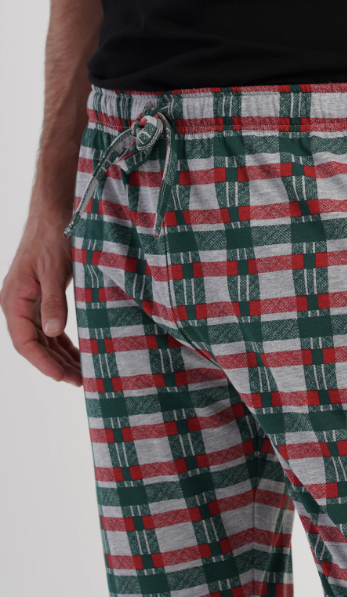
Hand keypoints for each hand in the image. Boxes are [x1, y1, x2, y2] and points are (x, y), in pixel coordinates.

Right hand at [0, 216, 81, 385]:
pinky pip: (51, 328)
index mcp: (14, 300)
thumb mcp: (55, 270)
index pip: (25, 341)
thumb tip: (54, 332)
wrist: (54, 214)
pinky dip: (64, 343)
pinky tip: (78, 355)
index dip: (42, 362)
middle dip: (57, 365)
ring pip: (44, 339)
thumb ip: (53, 302)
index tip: (61, 377)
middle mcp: (18, 305)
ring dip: (62, 357)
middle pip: (35, 345)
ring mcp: (29, 303)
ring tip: (82, 375)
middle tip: (80, 382)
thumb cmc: (52, 238)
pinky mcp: (42, 298)